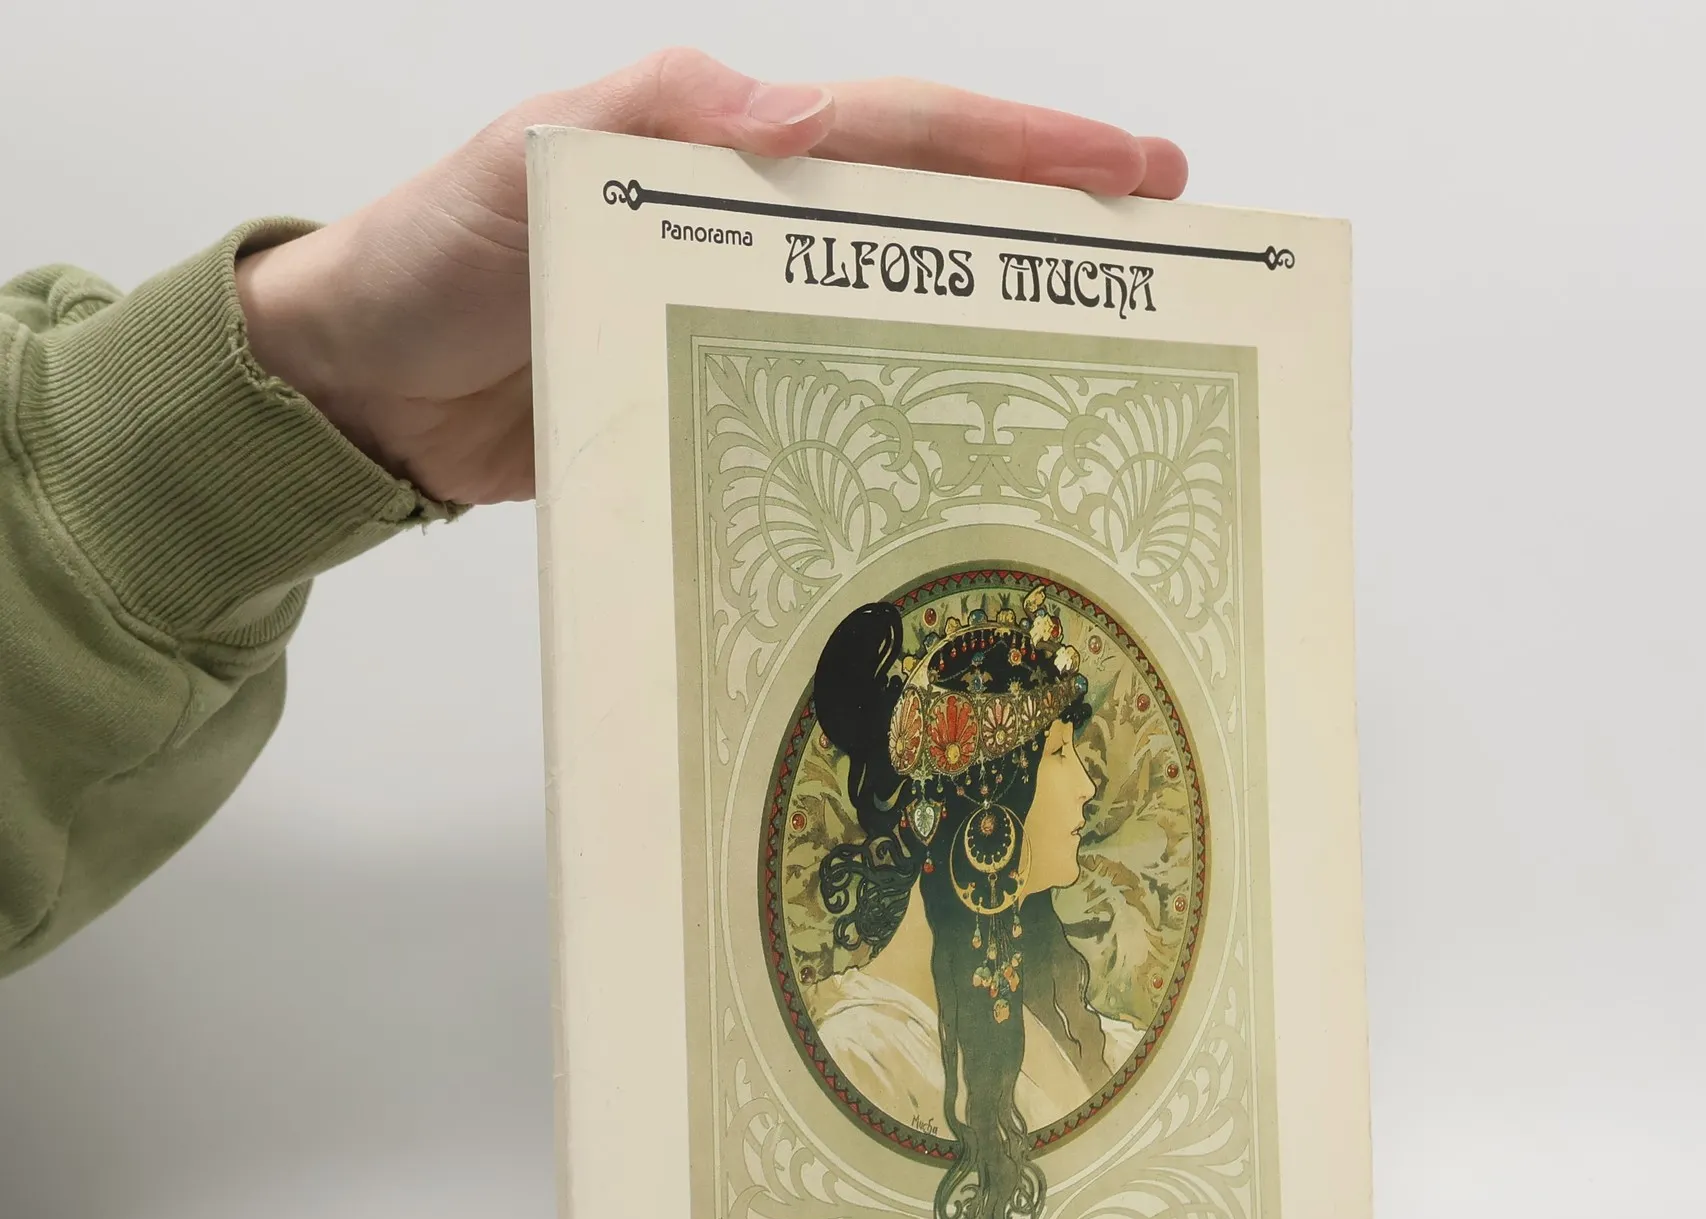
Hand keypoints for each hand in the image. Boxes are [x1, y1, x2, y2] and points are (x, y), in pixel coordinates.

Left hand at [235, 48, 1187, 505]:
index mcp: (724, 147)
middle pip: (931, 214)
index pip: (902, 133)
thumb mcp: (528, 164)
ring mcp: (744, 317)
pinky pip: (836, 396)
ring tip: (1109, 352)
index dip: (1024, 149)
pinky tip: (971, 449)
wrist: (365, 392)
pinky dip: (909, 413)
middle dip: (1052, 222)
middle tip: (1168, 250)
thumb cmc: (430, 258)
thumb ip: (653, 119)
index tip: (1136, 171)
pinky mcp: (725, 401)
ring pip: (899, 309)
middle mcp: (752, 225)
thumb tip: (804, 110)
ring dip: (1000, 323)